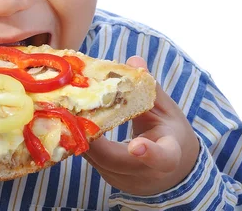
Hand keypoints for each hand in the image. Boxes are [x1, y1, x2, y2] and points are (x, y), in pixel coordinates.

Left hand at [82, 56, 199, 194]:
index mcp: (169, 155)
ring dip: (80, 137)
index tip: (136, 146)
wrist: (175, 171)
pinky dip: (82, 141)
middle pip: (115, 160)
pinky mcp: (111, 180)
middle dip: (91, 137)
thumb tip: (134, 60)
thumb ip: (149, 88)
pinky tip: (71, 123)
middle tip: (72, 112)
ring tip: (66, 113)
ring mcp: (126, 181)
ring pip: (97, 161)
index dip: (149, 153)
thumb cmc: (170, 134)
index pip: (163, 158)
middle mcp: (147, 173)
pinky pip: (93, 161)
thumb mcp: (166, 111)